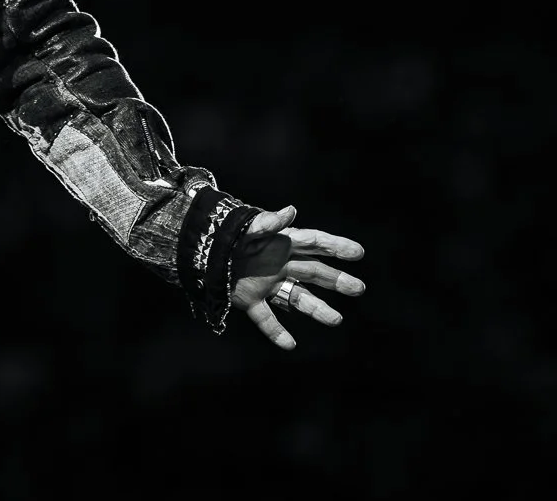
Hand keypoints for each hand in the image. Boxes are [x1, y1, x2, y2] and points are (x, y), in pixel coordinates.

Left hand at [228, 205, 365, 350]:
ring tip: (336, 320)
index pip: (314, 243)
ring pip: (297, 298)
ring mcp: (267, 284)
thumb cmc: (225, 234)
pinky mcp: (250, 300)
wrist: (198, 250)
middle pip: (314, 272)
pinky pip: (266, 319)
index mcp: (281, 243)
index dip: (336, 246)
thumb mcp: (247, 227)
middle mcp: (280, 264)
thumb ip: (268, 222)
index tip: (358, 253)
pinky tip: (289, 345)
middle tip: (358, 288)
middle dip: (336, 280)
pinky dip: (276, 331)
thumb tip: (292, 211)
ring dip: (317, 309)